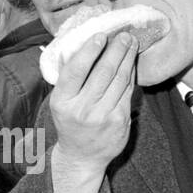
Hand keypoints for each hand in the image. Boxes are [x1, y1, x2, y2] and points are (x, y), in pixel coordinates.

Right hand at [50, 30, 135, 192]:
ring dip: (127, 59)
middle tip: (123, 35)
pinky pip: (127, 92)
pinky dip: (131, 75)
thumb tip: (76, 45)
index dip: (89, 51)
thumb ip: (68, 76)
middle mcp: (81, 110)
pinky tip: (131, 63)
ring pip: (118, 80)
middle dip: (115, 50)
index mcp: (62, 102)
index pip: (76, 71)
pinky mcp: (119, 122)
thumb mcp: (61, 102)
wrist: (82, 157)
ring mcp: (102, 117)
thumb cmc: (71, 123)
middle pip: (102, 72)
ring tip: (131, 44)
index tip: (100, 36)